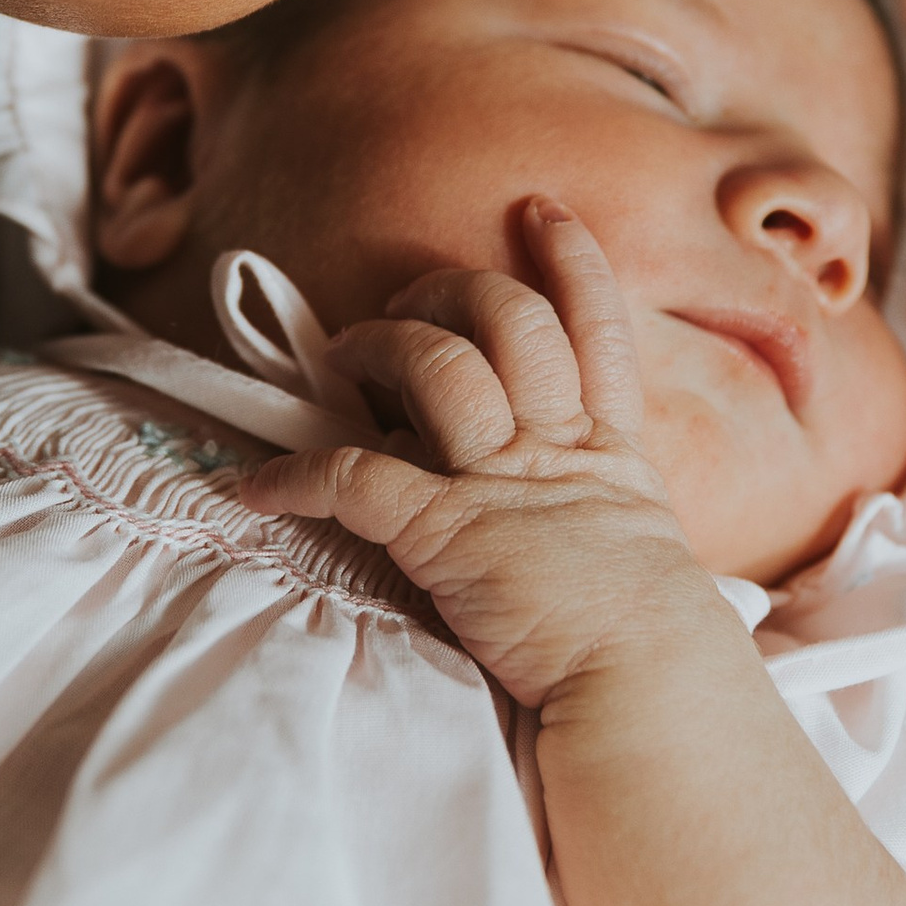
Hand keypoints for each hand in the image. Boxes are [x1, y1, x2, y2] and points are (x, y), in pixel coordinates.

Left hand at [244, 196, 733, 709]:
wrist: (648, 695)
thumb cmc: (640, 649)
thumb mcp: (633, 557)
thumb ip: (582, 512)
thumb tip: (515, 503)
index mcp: (611, 453)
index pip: (595, 328)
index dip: (569, 259)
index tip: (540, 211)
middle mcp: (559, 448)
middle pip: (507, 317)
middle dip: (446, 290)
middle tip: (404, 303)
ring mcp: (503, 482)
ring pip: (436, 362)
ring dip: (375, 347)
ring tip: (338, 358)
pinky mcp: (447, 530)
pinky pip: (352, 477)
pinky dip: (294, 476)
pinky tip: (257, 485)